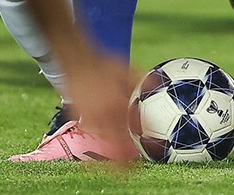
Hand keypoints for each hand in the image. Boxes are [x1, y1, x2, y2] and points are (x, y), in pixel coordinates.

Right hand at [61, 44, 138, 163]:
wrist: (75, 60)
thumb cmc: (102, 63)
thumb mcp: (125, 69)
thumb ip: (141, 81)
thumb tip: (158, 85)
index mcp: (116, 104)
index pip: (130, 128)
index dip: (140, 141)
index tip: (149, 151)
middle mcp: (103, 115)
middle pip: (116, 143)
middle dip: (123, 160)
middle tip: (133, 172)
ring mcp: (90, 118)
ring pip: (103, 142)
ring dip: (112, 155)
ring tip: (120, 171)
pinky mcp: (80, 117)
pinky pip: (93, 133)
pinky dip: (101, 142)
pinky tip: (107, 149)